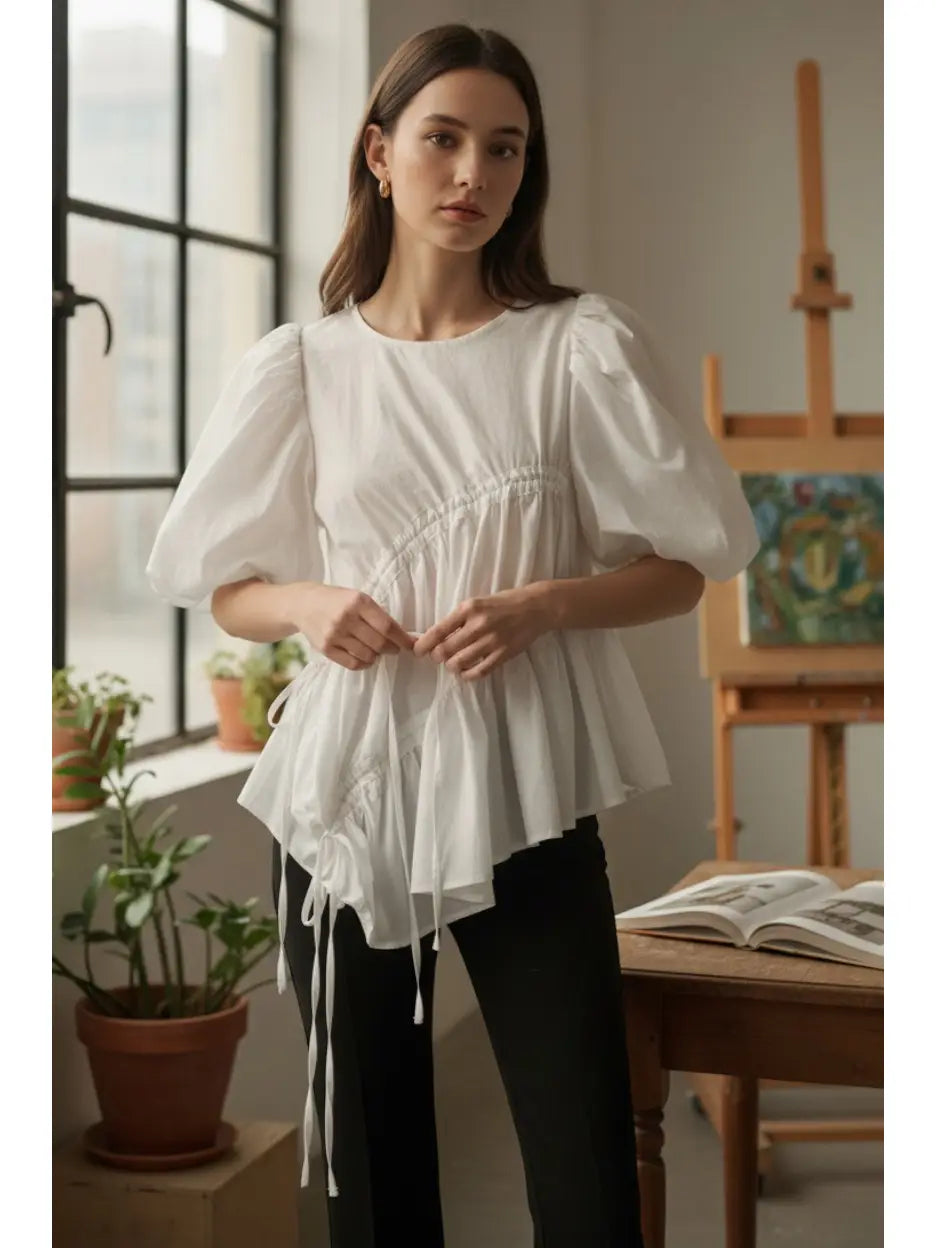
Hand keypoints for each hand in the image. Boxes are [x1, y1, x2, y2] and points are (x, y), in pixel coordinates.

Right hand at [292, 584, 413, 671]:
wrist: (303, 604)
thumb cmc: (337, 600)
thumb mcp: (357, 598)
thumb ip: (376, 614)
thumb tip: (402, 635)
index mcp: (358, 602)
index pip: (387, 626)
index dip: (402, 638)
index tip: (411, 645)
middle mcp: (346, 618)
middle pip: (379, 643)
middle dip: (392, 649)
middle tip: (394, 649)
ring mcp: (334, 635)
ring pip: (367, 655)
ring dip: (377, 656)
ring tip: (376, 650)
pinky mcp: (326, 648)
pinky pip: (352, 664)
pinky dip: (364, 664)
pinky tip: (365, 658)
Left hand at [412, 586, 554, 680]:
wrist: (536, 607)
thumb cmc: (503, 603)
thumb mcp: (477, 602)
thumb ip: (458, 618)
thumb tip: (436, 637)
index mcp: (468, 609)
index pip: (438, 631)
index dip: (423, 645)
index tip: (418, 651)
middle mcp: (478, 625)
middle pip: (445, 651)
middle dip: (437, 657)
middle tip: (439, 656)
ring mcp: (492, 641)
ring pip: (459, 663)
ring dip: (452, 666)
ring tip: (454, 662)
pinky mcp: (503, 654)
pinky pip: (479, 672)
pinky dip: (468, 675)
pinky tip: (466, 672)